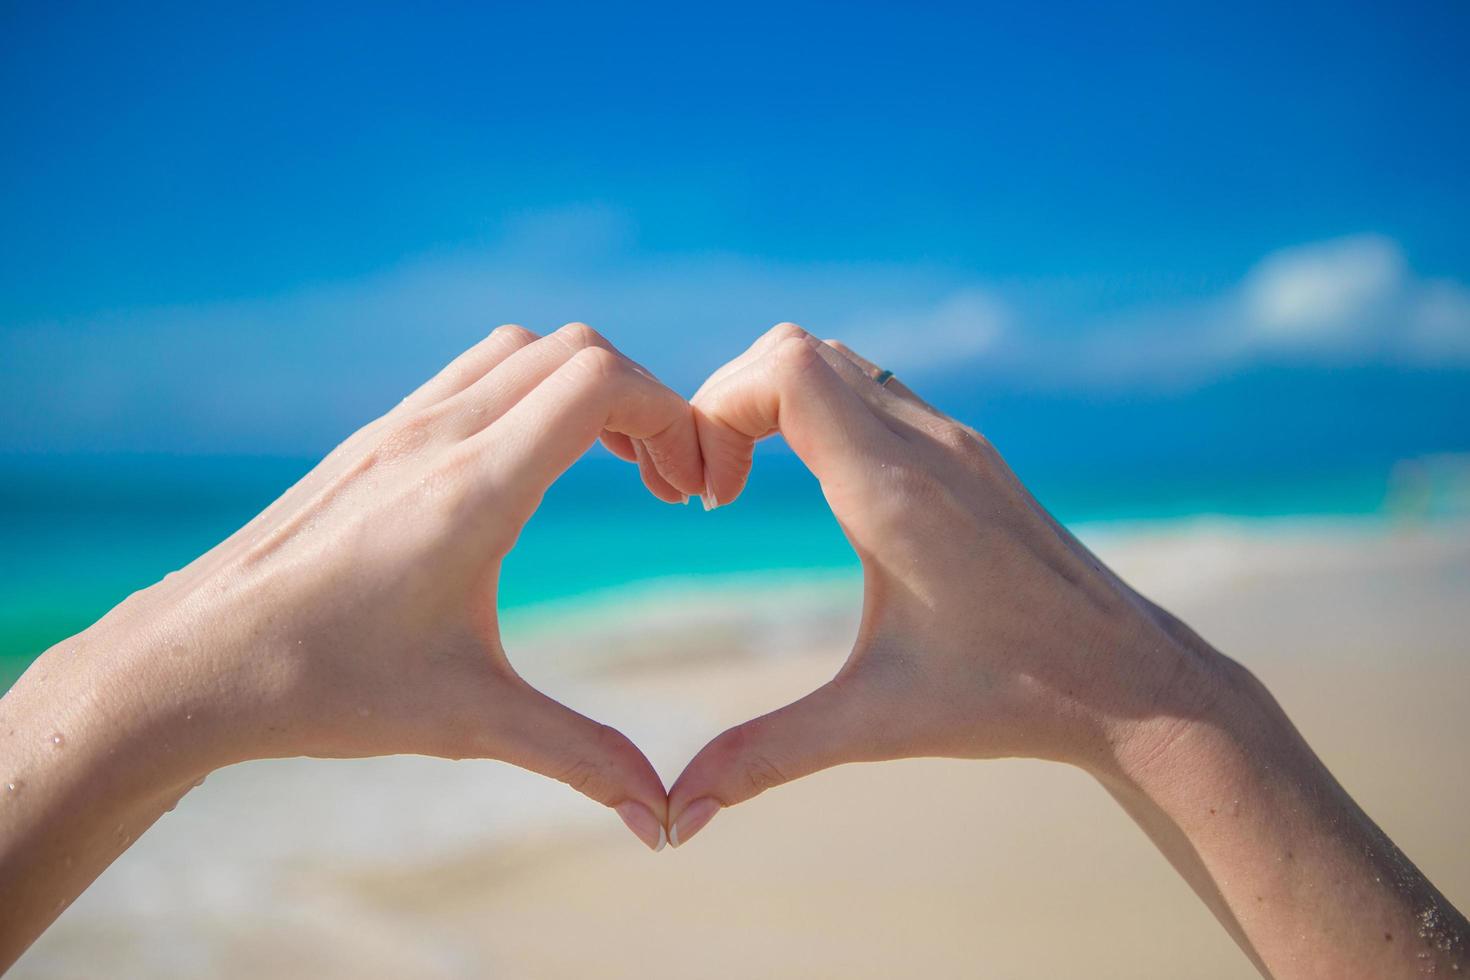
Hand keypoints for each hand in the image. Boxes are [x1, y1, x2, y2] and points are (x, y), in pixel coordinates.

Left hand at [8, 324, 701, 868]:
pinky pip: (473, 373)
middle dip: (643, 404)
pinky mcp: (374, 438)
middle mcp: (437, 436)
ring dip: (584, 389)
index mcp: (473, 490)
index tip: (688, 489)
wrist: (194, 662)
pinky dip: (530, 393)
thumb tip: (660, 820)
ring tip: (611, 468)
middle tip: (664, 486)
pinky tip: (531, 469)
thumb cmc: (324, 686)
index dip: (671, 415)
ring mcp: (400, 427)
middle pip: (575, 350)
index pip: (600, 382)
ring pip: (522, 350)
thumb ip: (581, 757)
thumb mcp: (469, 722)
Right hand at [667, 323, 1201, 842]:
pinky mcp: (971, 453)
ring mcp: (954, 441)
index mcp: (895, 494)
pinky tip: (820, 490)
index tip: (709, 497)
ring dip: (775, 401)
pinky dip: (820, 410)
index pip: (787, 371)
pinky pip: (875, 389)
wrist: (1132, 681)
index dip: (718, 410)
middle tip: (714, 491)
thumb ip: (764, 758)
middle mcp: (926, 446)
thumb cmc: (1012, 698)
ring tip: (750, 483)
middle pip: (796, 348)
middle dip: (729, 403)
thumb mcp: (874, 726)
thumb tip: (679, 817)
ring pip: (838, 360)